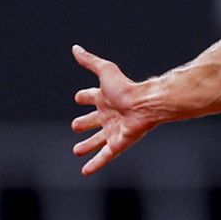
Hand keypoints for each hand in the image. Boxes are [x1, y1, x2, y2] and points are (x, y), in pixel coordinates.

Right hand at [71, 44, 155, 175]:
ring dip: (87, 145)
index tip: (78, 98)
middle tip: (75, 126)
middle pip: (93, 120)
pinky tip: (85, 171)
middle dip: (84, 123)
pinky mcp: (118, 144)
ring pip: (97, 140)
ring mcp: (113, 130)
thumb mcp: (105, 71)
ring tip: (76, 150)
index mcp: (105, 98)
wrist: (145, 104)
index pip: (91, 97)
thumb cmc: (126, 87)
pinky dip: (95, 164)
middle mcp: (109, 115)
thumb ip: (90, 61)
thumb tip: (75, 48)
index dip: (84, 97)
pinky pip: (104, 157)